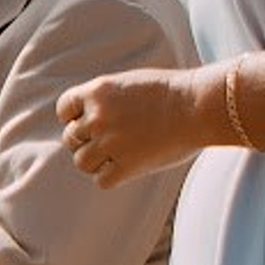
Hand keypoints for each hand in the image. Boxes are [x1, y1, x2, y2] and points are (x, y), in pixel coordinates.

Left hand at [59, 67, 206, 189]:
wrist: (200, 106)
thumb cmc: (175, 92)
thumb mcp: (132, 84)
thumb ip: (108, 99)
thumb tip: (91, 116)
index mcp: (98, 91)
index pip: (64, 109)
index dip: (73, 118)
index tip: (87, 123)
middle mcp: (98, 117)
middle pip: (71, 138)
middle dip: (85, 141)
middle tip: (108, 143)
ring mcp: (111, 142)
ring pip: (82, 162)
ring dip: (95, 162)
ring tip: (115, 158)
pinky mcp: (127, 165)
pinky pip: (102, 180)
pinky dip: (111, 178)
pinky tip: (126, 170)